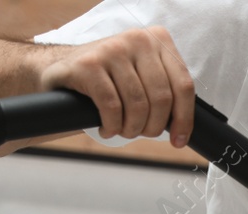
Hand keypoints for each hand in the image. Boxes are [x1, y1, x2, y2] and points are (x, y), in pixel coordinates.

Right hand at [37, 27, 194, 147]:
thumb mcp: (143, 77)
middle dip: (152, 126)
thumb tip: (185, 129)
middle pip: (161, 99)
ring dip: (131, 128)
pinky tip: (107, 127)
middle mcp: (137, 39)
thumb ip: (166, 91)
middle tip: (140, 132)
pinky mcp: (88, 64)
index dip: (184, 119)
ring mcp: (112, 49)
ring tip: (121, 129)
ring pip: (138, 105)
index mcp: (158, 40)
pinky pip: (112, 106)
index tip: (178, 140)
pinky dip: (112, 125)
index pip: (183, 85)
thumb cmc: (109, 79)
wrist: (62, 70)